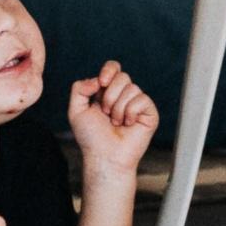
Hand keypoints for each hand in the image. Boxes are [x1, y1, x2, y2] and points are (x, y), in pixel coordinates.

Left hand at [66, 60, 157, 177]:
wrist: (104, 156)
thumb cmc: (91, 137)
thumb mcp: (76, 110)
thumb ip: (79, 88)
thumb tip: (98, 79)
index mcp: (107, 91)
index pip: (113, 68)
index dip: (109, 70)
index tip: (101, 82)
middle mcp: (123, 95)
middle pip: (122, 76)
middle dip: (109, 95)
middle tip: (106, 113)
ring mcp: (137, 104)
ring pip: (132, 88)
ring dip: (118, 108)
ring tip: (116, 122)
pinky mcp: (149, 113)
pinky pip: (142, 100)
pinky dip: (131, 113)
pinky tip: (128, 124)